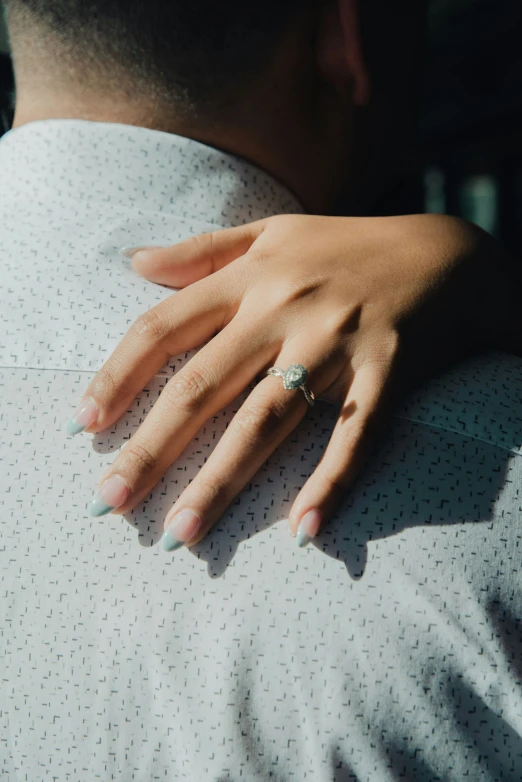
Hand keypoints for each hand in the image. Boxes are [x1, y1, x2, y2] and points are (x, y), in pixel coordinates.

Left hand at [67, 213, 520, 549]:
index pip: (166, 328)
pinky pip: (356, 434)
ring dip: (223, 480)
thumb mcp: (273, 231)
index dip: (119, 376)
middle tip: (111, 501)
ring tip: (183, 532)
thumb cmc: (349, 244)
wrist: (448, 251)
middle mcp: (285, 310)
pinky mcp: (389, 372)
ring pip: (269, 419)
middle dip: (153, 446)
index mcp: (250, 277)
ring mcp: (338, 343)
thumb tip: (134, 262)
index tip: (83, 423)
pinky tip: (305, 530)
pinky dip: (333, 481)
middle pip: (204, 386)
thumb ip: (202, 249)